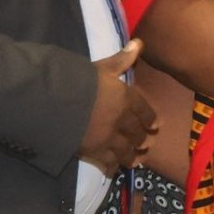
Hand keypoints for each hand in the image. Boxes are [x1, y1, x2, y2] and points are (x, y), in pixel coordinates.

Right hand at [77, 39, 156, 174]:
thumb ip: (122, 59)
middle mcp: (122, 121)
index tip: (155, 125)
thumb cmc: (80, 82)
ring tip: (136, 159)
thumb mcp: (102, 67)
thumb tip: (139, 43)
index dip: (150, 119)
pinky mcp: (94, 152)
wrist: (57, 104)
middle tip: (146, 143)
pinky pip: (108, 163)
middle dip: (142, 138)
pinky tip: (114, 170)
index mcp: (126, 99)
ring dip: (132, 155)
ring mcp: (109, 139)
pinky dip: (112, 167)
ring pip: (126, 151)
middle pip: (137, 133)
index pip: (144, 111)